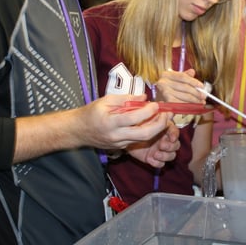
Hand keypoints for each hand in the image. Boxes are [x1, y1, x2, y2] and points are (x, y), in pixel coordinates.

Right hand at [13, 93, 175, 162]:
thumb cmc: (91, 112)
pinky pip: (138, 141)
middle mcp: (116, 136)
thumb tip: (144, 97)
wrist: (78, 131)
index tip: (156, 104)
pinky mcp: (121, 147)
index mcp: (111, 122)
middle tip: (167, 115)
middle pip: (144, 134)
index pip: (134, 118)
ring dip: (156, 129)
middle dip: (159, 125)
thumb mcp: (106, 100)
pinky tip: (152, 123)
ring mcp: (119, 143)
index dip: (148, 111)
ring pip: (143, 139)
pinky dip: (147, 132)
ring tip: (163, 117)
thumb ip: (126, 98)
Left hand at [126, 121, 180, 167]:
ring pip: (171, 156)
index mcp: (165, 129)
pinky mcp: (154, 159)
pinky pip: (161, 164)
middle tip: (161, 145)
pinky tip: (150, 159)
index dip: (175, 135)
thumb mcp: (146, 120)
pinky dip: (157, 163)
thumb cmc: (137, 125)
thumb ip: (158, 118)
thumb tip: (169, 113)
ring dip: (166, 156)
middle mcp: (165, 140)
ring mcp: (160, 150)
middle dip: (170, 147)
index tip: (171, 138)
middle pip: (176, 145)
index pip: (175, 132)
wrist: (125, 136)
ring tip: (156, 154)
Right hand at [155, 69, 205, 103]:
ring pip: (184, 96)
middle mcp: (163, 82)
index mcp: (166, 74)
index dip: (194, 82)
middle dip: (196, 92)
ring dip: (195, 100)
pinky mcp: (166, 102)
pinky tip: (194, 107)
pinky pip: (181, 103)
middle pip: (185, 87)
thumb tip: (192, 72)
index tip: (202, 86)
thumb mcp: (175, 81)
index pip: (183, 77)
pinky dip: (188, 105)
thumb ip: (184, 76)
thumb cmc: (167, 91)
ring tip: (201, 102)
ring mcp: (164, 92)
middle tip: (204, 96)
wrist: (156, 104)